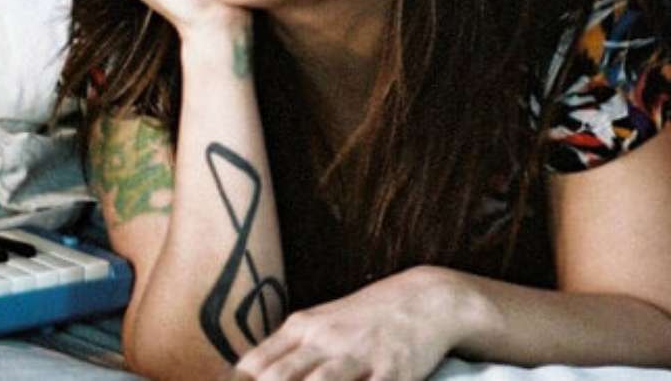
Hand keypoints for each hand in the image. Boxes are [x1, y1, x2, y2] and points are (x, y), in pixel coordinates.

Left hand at [231, 267, 467, 380]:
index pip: (255, 366)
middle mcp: (328, 339)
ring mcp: (360, 355)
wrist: (429, 298)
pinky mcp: (393, 372)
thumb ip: (285, 349)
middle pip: (279, 377)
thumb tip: (241, 377)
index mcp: (304, 327)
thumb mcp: (322, 321)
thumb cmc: (368, 316)